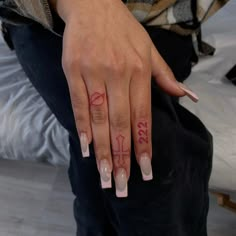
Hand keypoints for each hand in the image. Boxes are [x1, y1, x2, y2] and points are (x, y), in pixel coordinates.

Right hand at [53, 0, 196, 196]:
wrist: (94, 6)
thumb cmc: (123, 30)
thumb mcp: (150, 49)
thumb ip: (166, 77)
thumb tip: (188, 97)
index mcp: (140, 72)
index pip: (143, 117)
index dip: (143, 146)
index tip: (144, 171)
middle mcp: (118, 75)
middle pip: (121, 124)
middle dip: (121, 157)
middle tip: (121, 184)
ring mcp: (94, 73)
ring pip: (100, 119)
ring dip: (103, 150)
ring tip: (105, 175)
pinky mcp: (74, 71)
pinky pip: (79, 104)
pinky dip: (82, 128)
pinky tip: (87, 148)